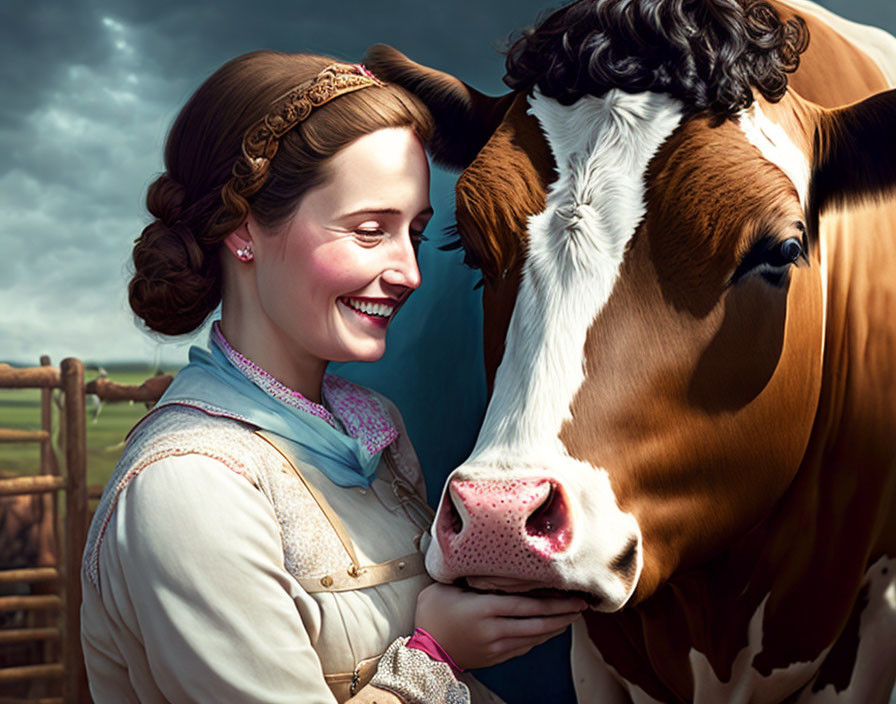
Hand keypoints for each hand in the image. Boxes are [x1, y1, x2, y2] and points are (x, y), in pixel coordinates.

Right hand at [414, 582, 586, 669]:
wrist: (425, 652)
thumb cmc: (433, 614)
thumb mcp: (446, 587)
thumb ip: (469, 576)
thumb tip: (486, 558)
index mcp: (484, 609)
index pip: (528, 606)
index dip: (554, 602)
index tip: (573, 596)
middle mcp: (494, 629)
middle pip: (538, 623)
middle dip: (563, 615)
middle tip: (582, 605)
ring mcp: (497, 646)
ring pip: (535, 636)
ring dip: (556, 626)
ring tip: (572, 616)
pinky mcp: (497, 656)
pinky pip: (525, 646)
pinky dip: (541, 637)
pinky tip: (549, 629)